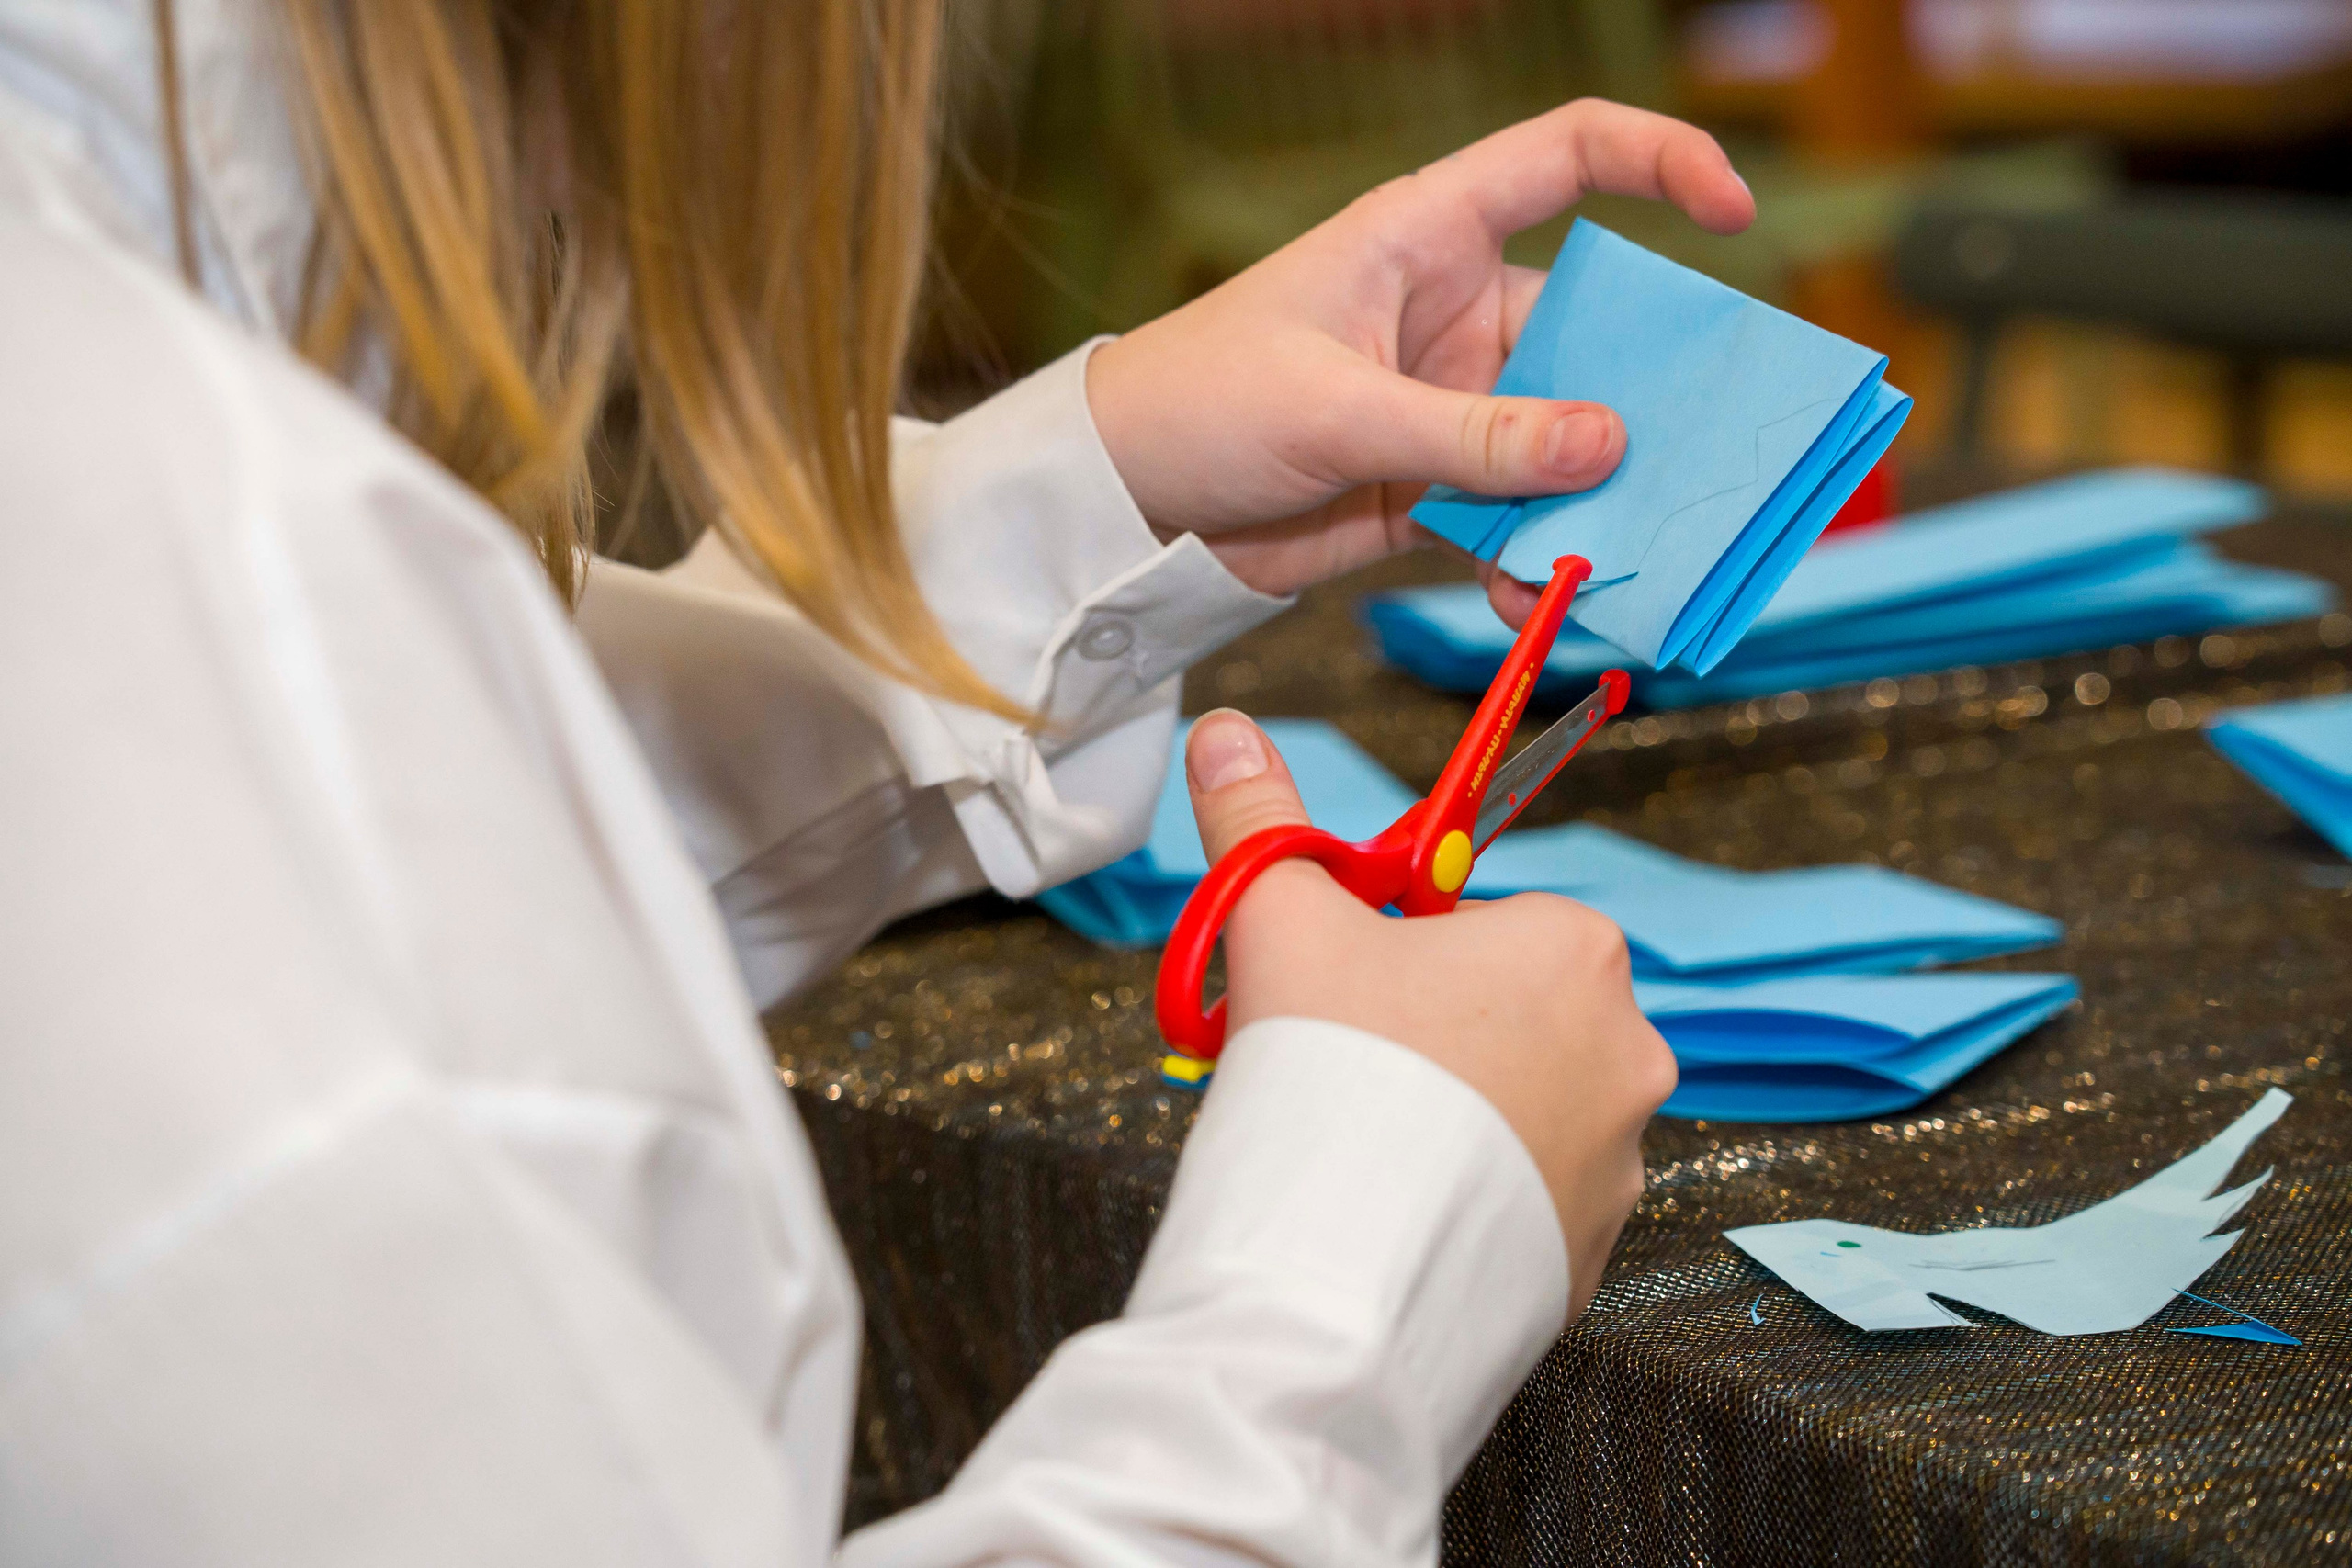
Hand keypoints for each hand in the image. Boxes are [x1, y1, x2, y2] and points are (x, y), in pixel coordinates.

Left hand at [1087, 99, 1752, 626]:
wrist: (1122, 508)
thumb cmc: (1199, 404)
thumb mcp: (1336, 410)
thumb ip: (1472, 435)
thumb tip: (1608, 445)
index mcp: (1427, 236)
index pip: (1567, 158)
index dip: (1660, 165)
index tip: (1736, 217)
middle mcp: (1454, 313)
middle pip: (1595, 330)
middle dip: (1656, 390)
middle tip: (1717, 450)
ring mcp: (1448, 406)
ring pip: (1564, 439)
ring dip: (1601, 494)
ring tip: (1637, 548)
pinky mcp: (1429, 490)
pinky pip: (1515, 517)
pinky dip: (1537, 555)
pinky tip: (1540, 595)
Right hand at [1183, 710, 1675, 1318]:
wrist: (1347, 1257)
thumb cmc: (1330, 1063)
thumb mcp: (1278, 916)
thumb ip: (1259, 818)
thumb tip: (1224, 728)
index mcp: (1573, 947)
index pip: (1489, 925)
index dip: (1404, 956)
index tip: (1348, 993)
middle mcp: (1629, 1046)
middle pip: (1511, 1020)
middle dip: (1435, 1040)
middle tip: (1345, 1070)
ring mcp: (1622, 1157)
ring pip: (1525, 1117)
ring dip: (1459, 1126)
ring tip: (1367, 1149)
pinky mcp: (1596, 1249)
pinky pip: (1529, 1208)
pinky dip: (1475, 1207)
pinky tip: (1402, 1214)